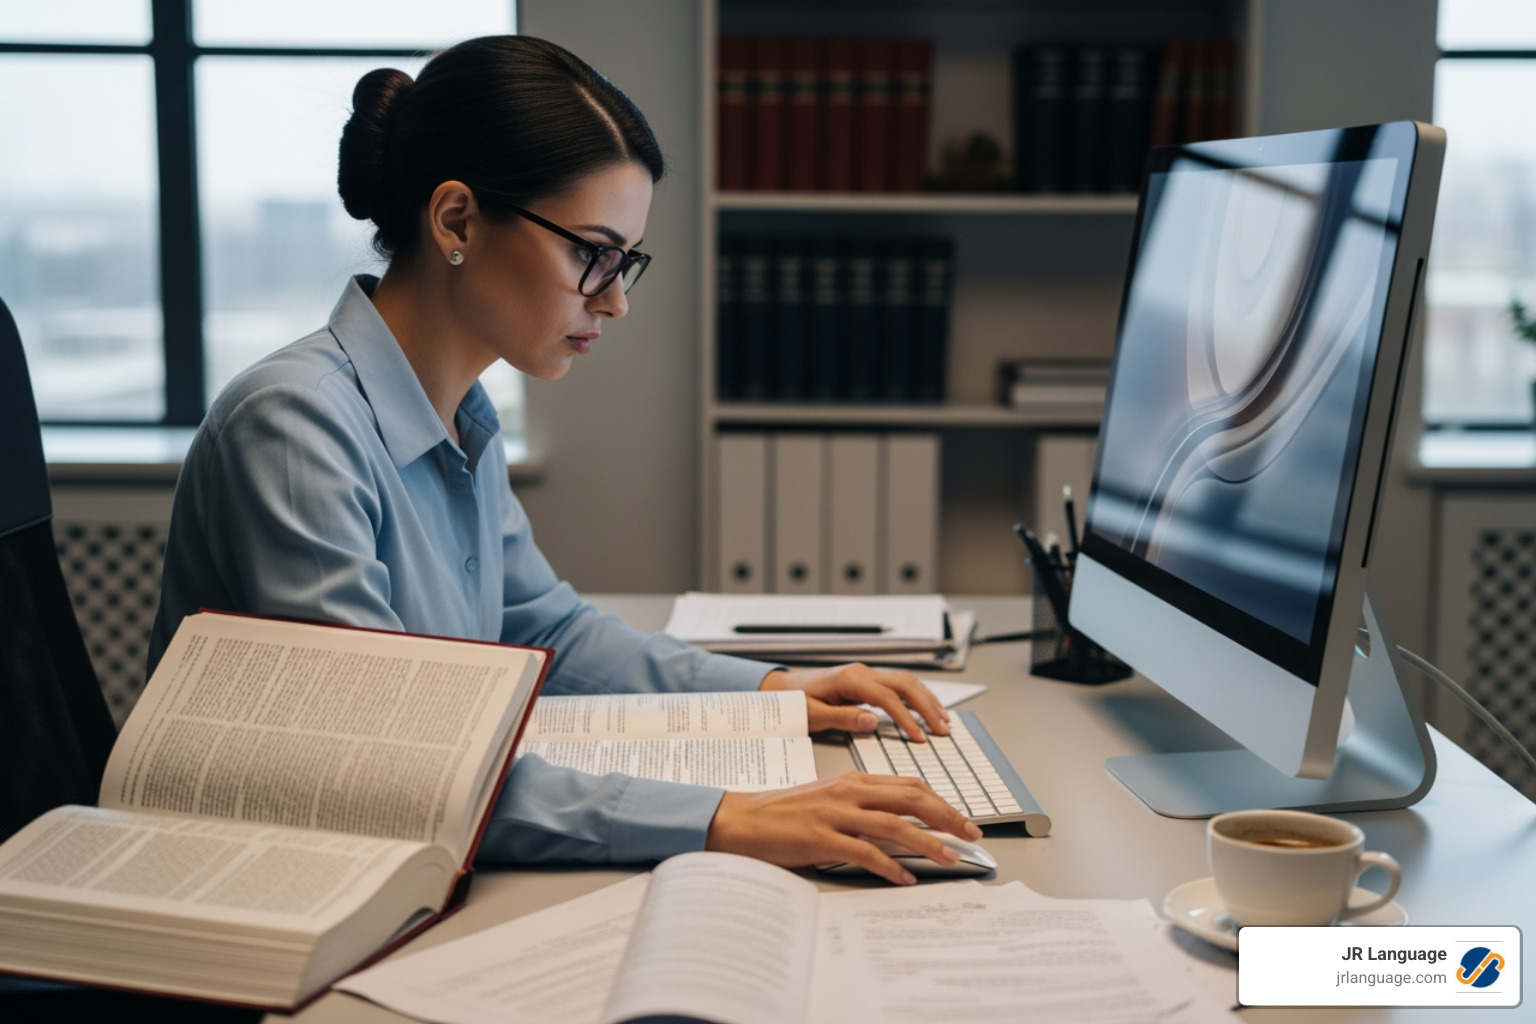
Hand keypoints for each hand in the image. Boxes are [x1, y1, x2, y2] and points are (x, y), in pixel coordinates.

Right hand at [705, 771, 981, 884]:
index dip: (941, 801)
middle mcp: (848, 792)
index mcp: (852, 780)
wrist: (740, 819)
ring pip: (895, 824)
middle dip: (947, 817)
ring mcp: (835, 814)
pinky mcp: (820, 839)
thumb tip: (896, 824)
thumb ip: (860, 805)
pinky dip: (890, 866)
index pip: (908, 784)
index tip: (962, 820)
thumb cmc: (781, 814)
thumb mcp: (827, 799)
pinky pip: (865, 853)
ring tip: (951, 858)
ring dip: (928, 842)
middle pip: (911, 798)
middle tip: (971, 836)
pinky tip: (905, 878)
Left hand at [760, 664, 948, 740]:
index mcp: (850, 680)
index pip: (888, 697)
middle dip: (927, 706)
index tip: (920, 737)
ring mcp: (866, 674)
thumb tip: (872, 722)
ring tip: (943, 720)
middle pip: (905, 684)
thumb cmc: (795, 704)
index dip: (907, 718)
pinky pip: (899, 684)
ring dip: (927, 700)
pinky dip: (918, 696)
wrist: (784, 691)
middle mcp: (862, 673)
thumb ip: (842, 718)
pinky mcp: (868, 680)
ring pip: (906, 681)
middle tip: (943, 729)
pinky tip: (928, 709)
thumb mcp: (813, 715)